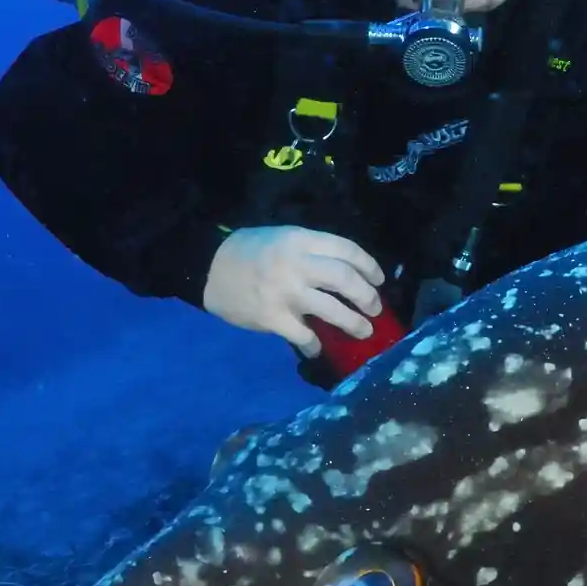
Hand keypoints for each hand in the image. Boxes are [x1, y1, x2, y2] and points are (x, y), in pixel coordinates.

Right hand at [200, 226, 385, 357]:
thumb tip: (348, 274)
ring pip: (332, 310)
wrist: (208, 268)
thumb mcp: (283, 237)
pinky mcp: (272, 317)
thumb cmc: (249, 251)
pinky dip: (314, 345)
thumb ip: (312, 252)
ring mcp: (285, 292)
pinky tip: (317, 348)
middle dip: (367, 296)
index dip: (369, 266)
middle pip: (345, 279)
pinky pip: (304, 336)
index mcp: (301, 240)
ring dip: (353, 323)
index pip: (346, 250)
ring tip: (363, 330)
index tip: (378, 280)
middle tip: (375, 308)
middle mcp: (297, 264)